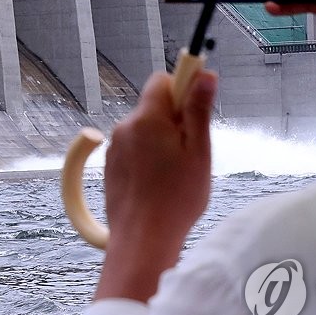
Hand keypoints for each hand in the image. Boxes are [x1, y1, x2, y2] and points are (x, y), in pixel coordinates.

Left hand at [94, 69, 217, 301]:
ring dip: (161, 142)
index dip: (181, 90)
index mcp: (147, 118)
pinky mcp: (111, 166)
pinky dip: (147, 159)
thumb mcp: (198, 151)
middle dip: (174, 121)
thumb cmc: (176, 199)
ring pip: (144, 130)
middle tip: (191, 152)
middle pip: (153, 107)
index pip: (161, 81)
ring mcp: (114, 148)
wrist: (142, 240)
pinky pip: (133, 150)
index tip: (195, 112)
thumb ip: (198, 109)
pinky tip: (159, 184)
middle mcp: (125, 127)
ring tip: (176, 174)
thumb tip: (204, 74)